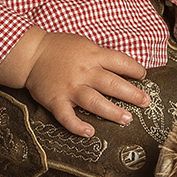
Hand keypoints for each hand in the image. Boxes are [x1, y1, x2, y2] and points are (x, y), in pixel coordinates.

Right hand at [0, 27, 149, 137]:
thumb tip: (123, 66)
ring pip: (94, 101)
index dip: (134, 69)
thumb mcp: (84, 44)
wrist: (31, 53)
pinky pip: (67, 116)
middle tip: (146, 102)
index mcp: (92, 55)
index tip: (143, 76)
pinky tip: (89, 132)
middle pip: (112, 84)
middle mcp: (84, 72)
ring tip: (127, 119)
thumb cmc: (59, 48)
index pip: (119, 61)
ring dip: (112, 111)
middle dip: (132, 94)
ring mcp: (70, 87)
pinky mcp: (55, 100)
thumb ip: (101, 56)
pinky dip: (77, 126)